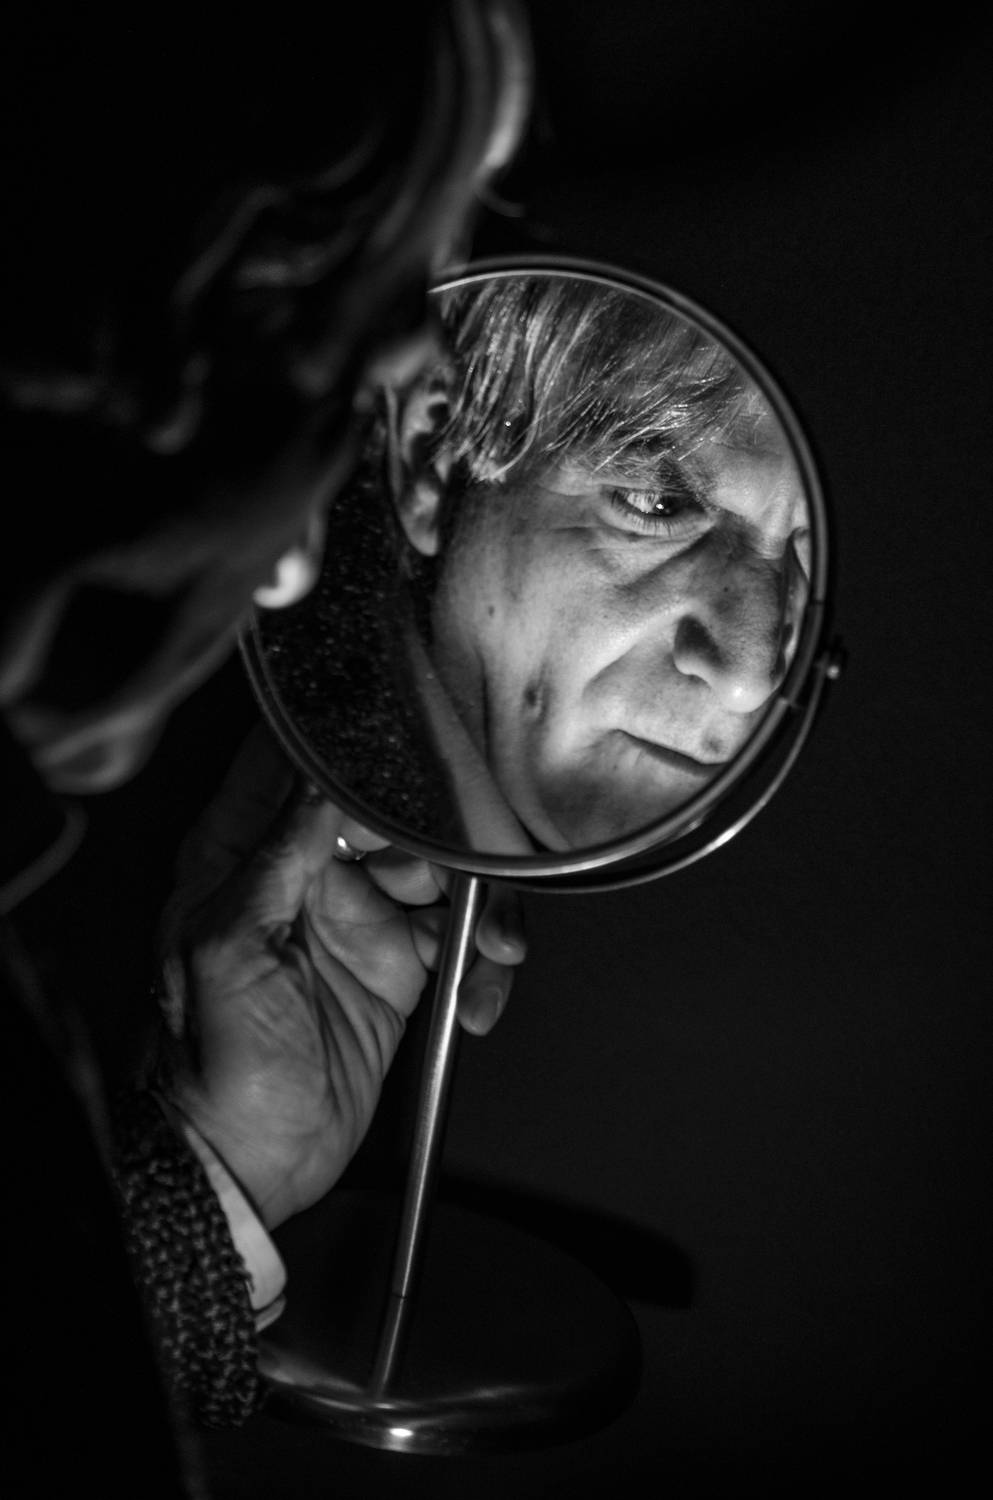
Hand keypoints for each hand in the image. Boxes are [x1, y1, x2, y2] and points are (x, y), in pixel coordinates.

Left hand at [152, 722, 525, 1228]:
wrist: (250, 1163)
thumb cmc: (212, 1065)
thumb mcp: (229, 949)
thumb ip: (275, 859)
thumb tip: (316, 782)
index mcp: (248, 858)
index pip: (302, 773)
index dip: (358, 761)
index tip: (408, 768)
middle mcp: (307, 877)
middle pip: (394, 816)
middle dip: (442, 840)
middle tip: (452, 880)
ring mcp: (358, 921)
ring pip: (442, 874)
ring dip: (482, 907)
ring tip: (494, 950)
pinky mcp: (400, 967)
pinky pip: (463, 941)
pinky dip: (485, 966)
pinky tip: (479, 999)